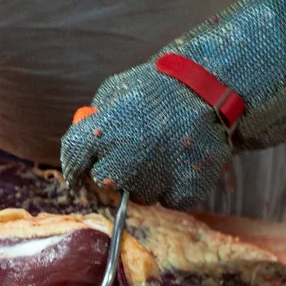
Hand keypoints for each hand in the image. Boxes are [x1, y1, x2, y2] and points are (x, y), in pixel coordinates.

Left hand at [61, 64, 234, 209]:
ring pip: (138, 193)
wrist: (212, 87)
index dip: (74, 166)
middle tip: (131, 151)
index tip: (77, 173)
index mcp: (103, 133)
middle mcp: (125, 162)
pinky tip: (182, 160)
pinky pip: (168, 199)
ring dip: (145, 178)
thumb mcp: (117, 90)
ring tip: (164, 150)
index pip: (73, 159)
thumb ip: (97, 118)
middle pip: (104, 180)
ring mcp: (155, 180)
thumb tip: (85, 136)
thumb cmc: (163, 85)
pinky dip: (173, 186)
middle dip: (112, 168)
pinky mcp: (183, 193)